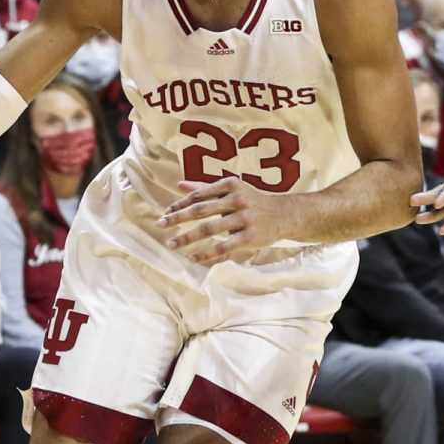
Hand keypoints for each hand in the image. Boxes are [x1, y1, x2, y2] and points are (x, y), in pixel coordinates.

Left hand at [157, 177, 290, 265]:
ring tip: (171, 244)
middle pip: (201, 210)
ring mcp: (244, 219)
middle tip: (160, 224)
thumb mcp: (232, 190)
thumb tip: (180, 185)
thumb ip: (206, 188)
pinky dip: (205, 254)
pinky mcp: (249, 237)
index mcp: (230, 185)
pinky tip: (192, 258)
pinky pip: (222, 247)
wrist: (284, 214)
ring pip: (209, 229)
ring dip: (187, 238)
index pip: (199, 195)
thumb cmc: (253, 201)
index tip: (165, 213)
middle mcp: (237, 200)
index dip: (180, 204)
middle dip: (178, 218)